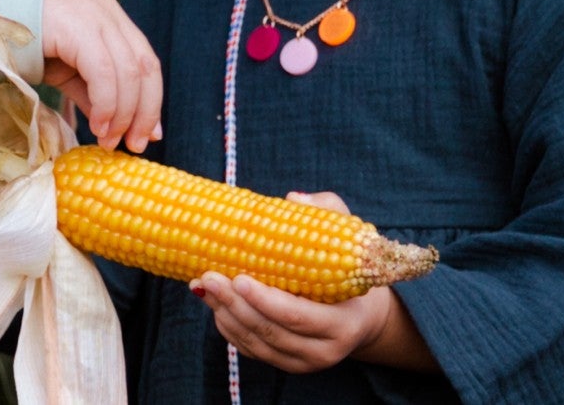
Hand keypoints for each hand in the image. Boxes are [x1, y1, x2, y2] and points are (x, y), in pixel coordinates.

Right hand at [40, 0, 162, 151]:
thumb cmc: (24, 44)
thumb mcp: (67, 71)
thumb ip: (93, 94)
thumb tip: (115, 127)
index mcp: (111, 18)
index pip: (146, 63)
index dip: (152, 101)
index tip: (150, 135)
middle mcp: (108, 13)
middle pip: (144, 67)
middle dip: (144, 112)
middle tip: (135, 145)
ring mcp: (94, 16)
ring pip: (127, 72)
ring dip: (123, 114)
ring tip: (109, 140)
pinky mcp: (78, 27)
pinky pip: (104, 72)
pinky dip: (106, 103)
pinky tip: (97, 125)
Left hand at [192, 193, 434, 372]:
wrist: (360, 315)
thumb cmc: (349, 268)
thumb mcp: (348, 236)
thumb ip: (327, 212)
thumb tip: (293, 199)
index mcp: (343, 323)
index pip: (296, 316)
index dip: (264, 299)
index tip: (238, 277)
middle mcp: (323, 352)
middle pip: (269, 331)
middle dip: (233, 304)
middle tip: (209, 276)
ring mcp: (301, 363)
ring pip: (254, 342)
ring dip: (224, 314)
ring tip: (203, 285)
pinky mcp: (283, 364)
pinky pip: (249, 349)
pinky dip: (228, 326)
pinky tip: (214, 303)